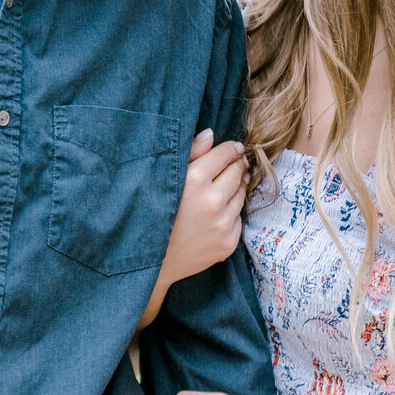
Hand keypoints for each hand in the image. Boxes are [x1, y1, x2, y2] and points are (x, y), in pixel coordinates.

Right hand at [163, 131, 248, 284]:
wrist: (152, 260)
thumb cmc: (154, 213)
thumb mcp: (167, 178)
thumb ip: (191, 154)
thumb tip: (211, 134)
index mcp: (194, 180)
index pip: (225, 154)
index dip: (231, 149)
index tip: (235, 148)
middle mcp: (212, 201)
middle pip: (237, 172)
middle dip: (237, 165)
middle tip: (237, 163)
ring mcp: (222, 224)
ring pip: (241, 194)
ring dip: (237, 186)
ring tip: (228, 185)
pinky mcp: (228, 242)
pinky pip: (239, 217)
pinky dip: (232, 211)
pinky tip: (220, 210)